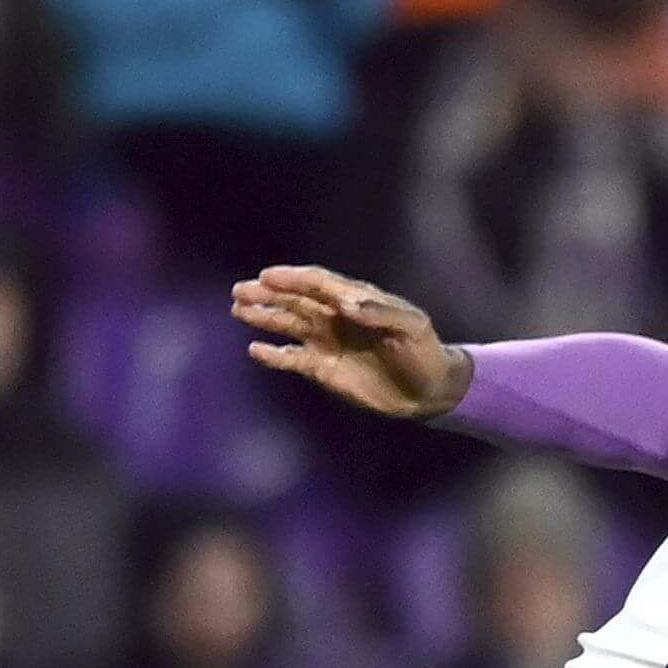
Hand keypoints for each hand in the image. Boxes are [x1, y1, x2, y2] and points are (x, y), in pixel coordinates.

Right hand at [232, 266, 471, 418]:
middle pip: (295, 299)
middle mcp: (334, 317)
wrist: (429, 390)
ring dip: (264, 317)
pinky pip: (292, 359)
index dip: (292, 278)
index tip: (268, 276)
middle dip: (267, 294)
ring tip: (239, 310)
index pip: (317, 283)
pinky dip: (274, 355)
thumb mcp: (411, 327)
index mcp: (354, 300)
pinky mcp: (322, 368)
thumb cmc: (424, 352)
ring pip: (287, 324)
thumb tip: (346, 304)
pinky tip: (256, 350)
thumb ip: (380, 312)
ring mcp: (326, 341)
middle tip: (240, 291)